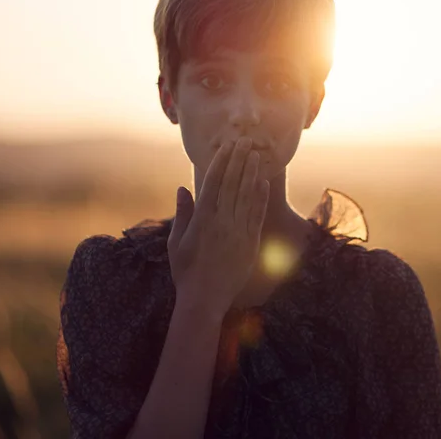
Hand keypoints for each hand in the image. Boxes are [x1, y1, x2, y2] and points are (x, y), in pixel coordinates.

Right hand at [167, 138, 269, 316]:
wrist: (205, 299)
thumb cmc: (185, 270)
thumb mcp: (176, 242)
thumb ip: (183, 213)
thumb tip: (183, 187)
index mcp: (202, 219)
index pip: (213, 183)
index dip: (221, 162)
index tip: (226, 147)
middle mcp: (221, 222)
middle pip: (232, 184)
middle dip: (239, 160)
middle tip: (245, 141)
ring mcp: (238, 232)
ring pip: (246, 196)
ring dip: (252, 173)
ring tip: (256, 155)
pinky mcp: (250, 243)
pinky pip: (256, 215)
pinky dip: (260, 198)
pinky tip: (263, 182)